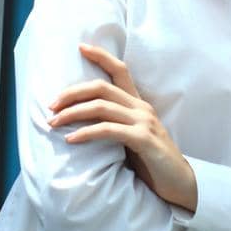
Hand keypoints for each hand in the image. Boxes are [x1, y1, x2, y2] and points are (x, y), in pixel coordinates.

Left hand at [49, 43, 197, 211]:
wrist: (179, 184)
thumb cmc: (151, 162)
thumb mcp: (132, 137)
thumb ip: (115, 124)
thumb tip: (82, 121)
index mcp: (138, 104)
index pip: (120, 70)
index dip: (101, 56)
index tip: (81, 47)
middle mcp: (141, 108)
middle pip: (101, 87)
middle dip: (72, 93)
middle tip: (51, 105)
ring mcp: (144, 122)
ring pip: (101, 107)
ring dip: (73, 113)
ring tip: (54, 122)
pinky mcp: (144, 139)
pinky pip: (109, 130)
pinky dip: (87, 133)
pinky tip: (71, 139)